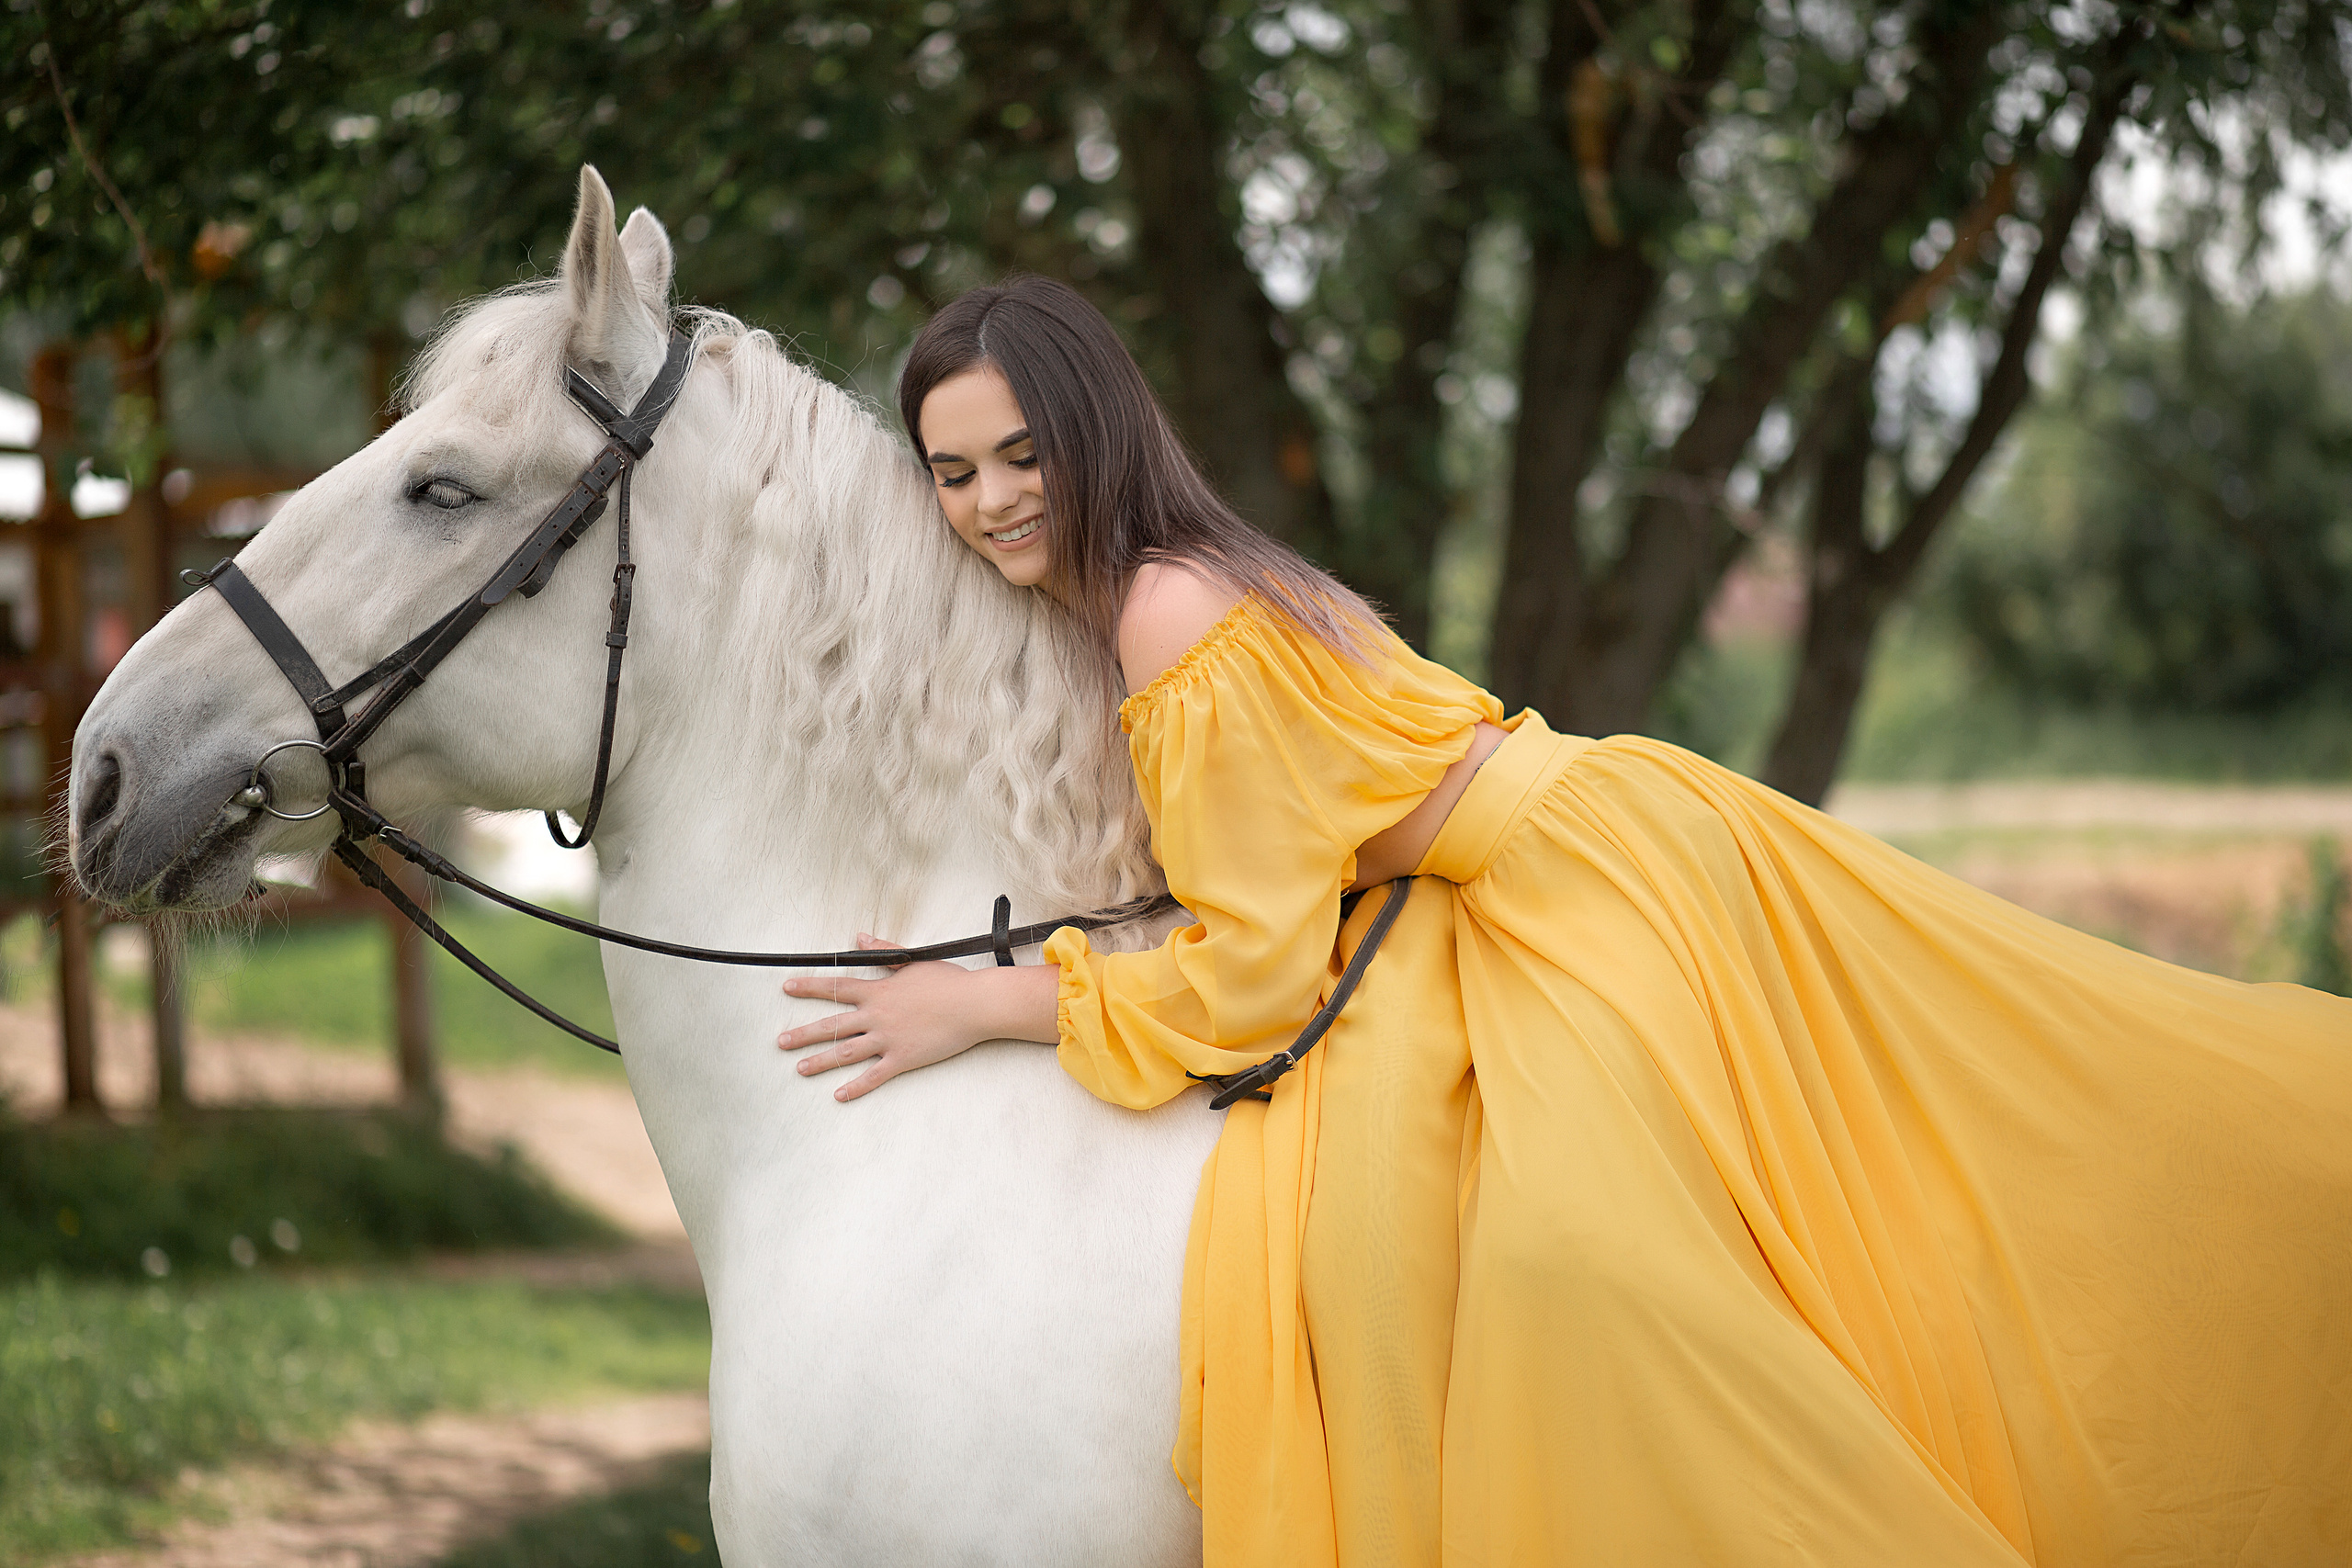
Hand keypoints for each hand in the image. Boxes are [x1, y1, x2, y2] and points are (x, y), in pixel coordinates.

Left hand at [778, 936, 986, 1101]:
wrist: (974, 1004)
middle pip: (832, 1026)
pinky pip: (874, 1076)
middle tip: (780, 1042)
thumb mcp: (913, 960)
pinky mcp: (903, 1059)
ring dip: (821, 1061)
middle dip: (803, 1034)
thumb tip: (859, 937)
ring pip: (846, 1053)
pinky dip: (856, 1087)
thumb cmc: (947, 981)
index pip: (836, 988)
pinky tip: (838, 1096)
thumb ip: (883, 949)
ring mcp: (888, 1039)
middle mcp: (877, 1016)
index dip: (809, 987)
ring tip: (799, 1070)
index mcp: (878, 991)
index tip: (786, 988)